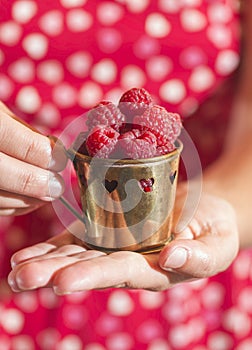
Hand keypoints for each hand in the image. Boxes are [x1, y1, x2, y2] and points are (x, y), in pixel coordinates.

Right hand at [0, 101, 66, 214]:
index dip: (41, 153)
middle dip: (34, 182)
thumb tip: (54, 152)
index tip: (60, 160)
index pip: (11, 139)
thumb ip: (23, 131)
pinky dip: (10, 207)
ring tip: (46, 196)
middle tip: (57, 186)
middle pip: (0, 172)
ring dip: (24, 200)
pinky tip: (27, 202)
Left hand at [8, 189, 238, 292]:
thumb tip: (172, 260)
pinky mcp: (108, 229)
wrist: (200, 210)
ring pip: (77, 255)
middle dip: (56, 274)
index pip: (122, 273)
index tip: (63, 282)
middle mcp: (129, 261)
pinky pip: (78, 238)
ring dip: (46, 262)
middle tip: (22, 279)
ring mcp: (115, 245)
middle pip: (90, 267)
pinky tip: (28, 254)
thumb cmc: (214, 226)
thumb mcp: (219, 243)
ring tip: (17, 270)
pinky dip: (53, 246)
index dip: (94, 276)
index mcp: (155, 269)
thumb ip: (201, 257)